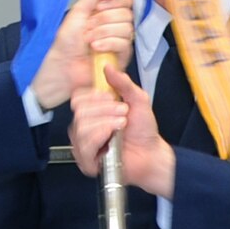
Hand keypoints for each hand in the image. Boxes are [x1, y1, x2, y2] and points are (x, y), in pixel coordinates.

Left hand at [32, 0, 133, 109]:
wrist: (62, 64)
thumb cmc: (66, 43)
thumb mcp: (78, 11)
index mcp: (105, 14)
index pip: (124, 1)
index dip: (113, 2)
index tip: (98, 8)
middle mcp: (113, 27)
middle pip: (126, 14)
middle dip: (104, 20)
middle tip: (88, 27)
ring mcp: (118, 42)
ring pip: (126, 29)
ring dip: (103, 33)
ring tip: (89, 40)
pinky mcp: (121, 57)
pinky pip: (124, 44)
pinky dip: (108, 44)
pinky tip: (96, 48)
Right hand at [70, 66, 175, 195]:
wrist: (151, 153)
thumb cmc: (143, 130)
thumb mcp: (137, 99)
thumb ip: (123, 83)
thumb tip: (108, 67)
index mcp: (92, 112)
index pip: (78, 98)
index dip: (94, 96)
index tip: (112, 98)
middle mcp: (84, 127)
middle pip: (79, 111)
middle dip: (104, 110)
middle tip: (123, 113)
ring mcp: (83, 144)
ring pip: (81, 126)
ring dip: (106, 123)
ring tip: (121, 126)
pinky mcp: (86, 161)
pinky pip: (84, 144)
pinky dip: (100, 136)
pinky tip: (112, 137)